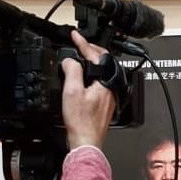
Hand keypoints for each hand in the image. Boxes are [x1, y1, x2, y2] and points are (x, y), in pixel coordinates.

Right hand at [61, 30, 116, 149]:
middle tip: (80, 44)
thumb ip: (71, 70)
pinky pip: (100, 84)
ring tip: (81, 58)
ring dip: (92, 64)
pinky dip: (91, 77)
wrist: (86, 143)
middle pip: (104, 62)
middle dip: (91, 51)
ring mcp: (109, 98)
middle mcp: (111, 89)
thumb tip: (70, 60)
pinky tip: (83, 78)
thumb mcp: (71, 91)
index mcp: (105, 83)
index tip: (75, 36)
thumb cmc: (81, 123)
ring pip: (102, 73)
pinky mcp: (105, 105)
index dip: (83, 43)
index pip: (95, 55)